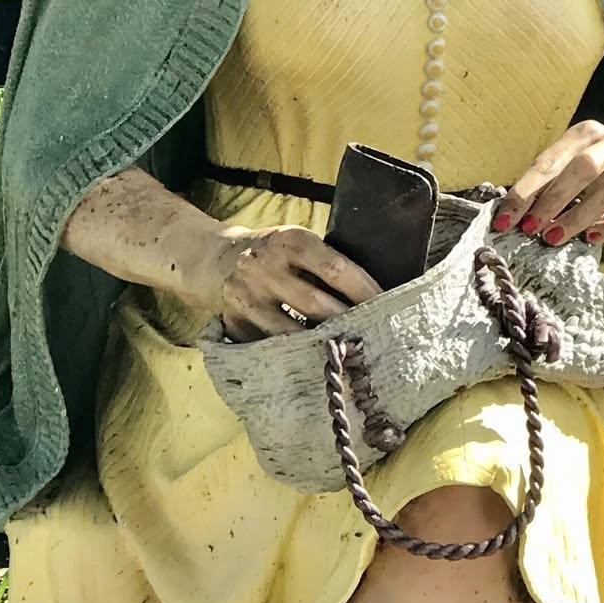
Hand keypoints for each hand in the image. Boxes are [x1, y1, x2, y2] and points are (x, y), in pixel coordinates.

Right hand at [210, 224, 381, 341]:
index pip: (335, 268)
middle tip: (373, 337)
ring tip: (347, 355)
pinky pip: (267, 345)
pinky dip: (291, 355)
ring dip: (320, 345)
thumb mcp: (297, 241)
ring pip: (289, 331)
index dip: (363, 290)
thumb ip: (325, 261)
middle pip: (314, 303)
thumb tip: (374, 291)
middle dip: (347, 322)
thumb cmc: (274, 252)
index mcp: (290, 240)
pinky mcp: (232, 322)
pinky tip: (312, 362)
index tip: (386, 307)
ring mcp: (246, 296)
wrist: (217, 259)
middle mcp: (264, 266)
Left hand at [495, 120, 603, 246]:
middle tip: (530, 228)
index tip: (505, 218)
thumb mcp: (573, 170)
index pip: (551, 160)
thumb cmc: (603, 175)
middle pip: (583, 167)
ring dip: (579, 215)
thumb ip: (547, 185)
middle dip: (552, 200)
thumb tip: (510, 212)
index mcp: (588, 133)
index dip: (526, 190)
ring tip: (554, 237)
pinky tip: (593, 237)